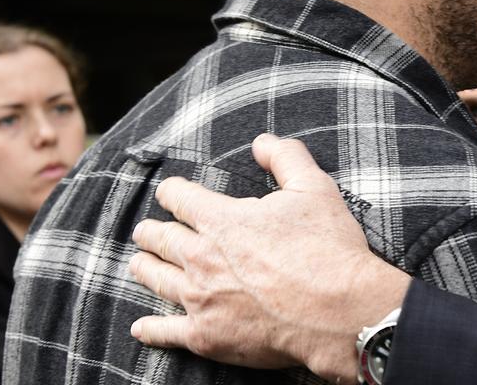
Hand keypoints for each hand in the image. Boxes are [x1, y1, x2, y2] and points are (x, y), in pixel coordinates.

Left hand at [128, 134, 409, 382]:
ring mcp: (200, 299)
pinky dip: (150, 328)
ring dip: (145, 268)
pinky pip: (165, 331)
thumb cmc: (328, 248)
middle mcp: (201, 258)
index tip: (170, 191)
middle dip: (152, 231)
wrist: (338, 310)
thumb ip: (286, 157)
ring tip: (139, 264)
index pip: (180, 198)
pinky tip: (141, 327)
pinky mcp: (206, 336)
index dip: (173, 191)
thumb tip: (263, 141)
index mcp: (222, 220)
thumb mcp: (315, 188)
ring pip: (156, 279)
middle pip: (161, 239)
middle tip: (146, 231)